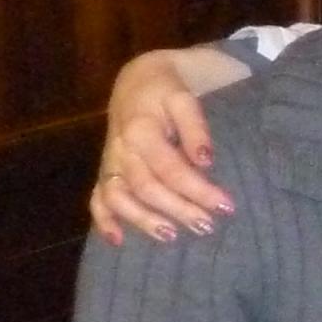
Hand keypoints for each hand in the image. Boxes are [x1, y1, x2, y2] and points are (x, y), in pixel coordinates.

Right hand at [91, 50, 232, 244]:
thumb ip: (195, 127)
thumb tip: (206, 161)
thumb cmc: (165, 90)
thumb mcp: (184, 98)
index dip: (198, 190)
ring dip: (143, 220)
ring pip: (119, 198)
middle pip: (147, 188)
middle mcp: (120, 151)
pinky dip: (103, 221)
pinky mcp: (104, 171)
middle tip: (207, 226)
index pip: (171, 168)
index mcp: (141, 131)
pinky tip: (118, 241)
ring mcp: (109, 163)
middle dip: (178, 210)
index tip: (226, 206)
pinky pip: (96, 199)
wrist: (136, 80)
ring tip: (171, 237)